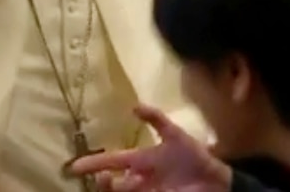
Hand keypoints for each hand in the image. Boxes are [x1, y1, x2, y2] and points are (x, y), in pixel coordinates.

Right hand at [70, 104, 231, 191]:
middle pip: (113, 183)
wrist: (215, 180)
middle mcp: (140, 179)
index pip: (111, 161)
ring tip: (122, 182)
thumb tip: (134, 105)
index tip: (73, 167)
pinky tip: (137, 188)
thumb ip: (156, 119)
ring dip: (117, 188)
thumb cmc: (194, 156)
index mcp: (141, 160)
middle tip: (103, 177)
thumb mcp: (175, 134)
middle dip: (104, 182)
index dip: (93, 163)